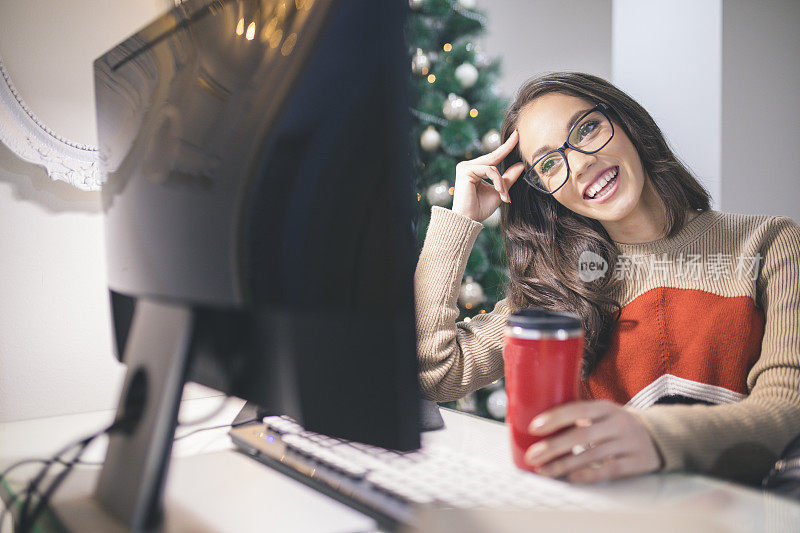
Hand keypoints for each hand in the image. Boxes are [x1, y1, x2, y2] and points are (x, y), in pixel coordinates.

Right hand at [451, 129, 525, 221]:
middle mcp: (468, 166)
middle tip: (518, 134)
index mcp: (474, 170)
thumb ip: (508, 178)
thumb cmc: (481, 208)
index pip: (493, 156)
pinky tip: (499, 192)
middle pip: (493, 157)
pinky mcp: (465, 170)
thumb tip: (520, 165)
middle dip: (507, 150)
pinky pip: (489, 170)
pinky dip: (497, 181)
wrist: (469, 220)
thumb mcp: (499, 190)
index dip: (505, 146)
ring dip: (502, 182)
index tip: (516, 135)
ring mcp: (465, 167)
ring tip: (504, 196)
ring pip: (492, 166)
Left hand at [524, 400, 661, 482]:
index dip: (555, 418)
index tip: (533, 428)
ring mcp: (628, 443)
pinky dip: (587, 475)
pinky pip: (608, 470)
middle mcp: (618, 423)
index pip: (577, 409)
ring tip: (544, 470)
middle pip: (582, 435)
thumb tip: (537, 424)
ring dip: (563, 465)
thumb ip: (578, 416)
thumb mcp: (602, 412)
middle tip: (532, 456)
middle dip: (553, 447)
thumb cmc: (615, 424)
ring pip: (591, 456)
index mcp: (605, 407)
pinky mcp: (636, 463)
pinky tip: (569, 478)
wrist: (657, 436)